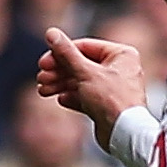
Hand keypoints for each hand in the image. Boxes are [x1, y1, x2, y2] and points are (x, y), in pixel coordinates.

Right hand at [35, 26, 155, 134]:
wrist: (124, 134)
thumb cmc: (112, 99)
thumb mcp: (85, 72)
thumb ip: (66, 53)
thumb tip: (51, 33)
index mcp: (121, 54)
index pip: (85, 47)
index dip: (61, 54)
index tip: (43, 62)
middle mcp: (119, 69)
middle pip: (81, 65)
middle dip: (59, 72)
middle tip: (41, 78)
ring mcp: (113, 88)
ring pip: (81, 81)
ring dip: (61, 85)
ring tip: (43, 90)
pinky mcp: (107, 105)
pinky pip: (86, 97)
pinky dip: (72, 97)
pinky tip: (60, 99)